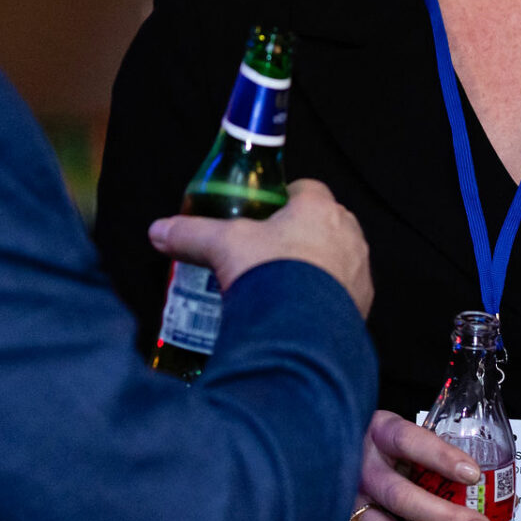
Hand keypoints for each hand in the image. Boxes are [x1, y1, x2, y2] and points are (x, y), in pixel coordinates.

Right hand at [147, 178, 373, 315]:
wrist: (301, 332)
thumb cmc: (269, 273)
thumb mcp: (223, 246)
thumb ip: (191, 234)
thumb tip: (158, 230)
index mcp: (318, 208)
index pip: (306, 188)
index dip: (284, 197)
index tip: (264, 212)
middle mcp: (348, 233)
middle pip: (324, 223)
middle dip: (300, 234)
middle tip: (268, 253)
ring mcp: (358, 269)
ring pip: (337, 258)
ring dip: (316, 266)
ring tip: (282, 286)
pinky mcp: (362, 304)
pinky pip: (344, 293)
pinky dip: (324, 298)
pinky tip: (298, 312)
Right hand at [341, 411, 492, 520]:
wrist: (322, 453)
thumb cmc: (372, 442)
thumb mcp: (393, 429)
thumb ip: (423, 447)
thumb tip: (478, 471)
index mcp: (376, 433)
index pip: (408, 441)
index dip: (440, 457)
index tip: (473, 473)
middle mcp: (358, 467)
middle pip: (400, 495)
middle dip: (444, 517)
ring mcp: (346, 501)